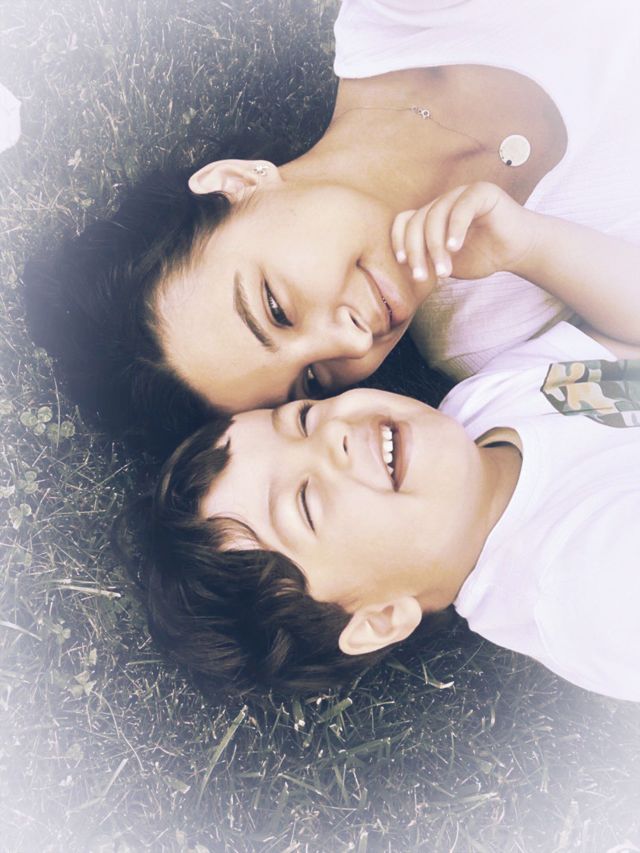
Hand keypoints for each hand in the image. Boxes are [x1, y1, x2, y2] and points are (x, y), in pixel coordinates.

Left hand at [391, 182, 537, 285]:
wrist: (518, 251)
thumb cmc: (483, 256)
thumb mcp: (447, 262)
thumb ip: (427, 259)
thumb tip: (404, 266)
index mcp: (432, 216)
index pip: (404, 221)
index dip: (399, 240)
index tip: (403, 262)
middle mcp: (443, 202)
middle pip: (417, 221)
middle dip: (416, 252)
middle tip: (421, 277)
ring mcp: (461, 194)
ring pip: (435, 216)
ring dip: (435, 247)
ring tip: (443, 272)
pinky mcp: (481, 192)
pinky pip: (462, 207)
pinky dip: (455, 228)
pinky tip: (455, 248)